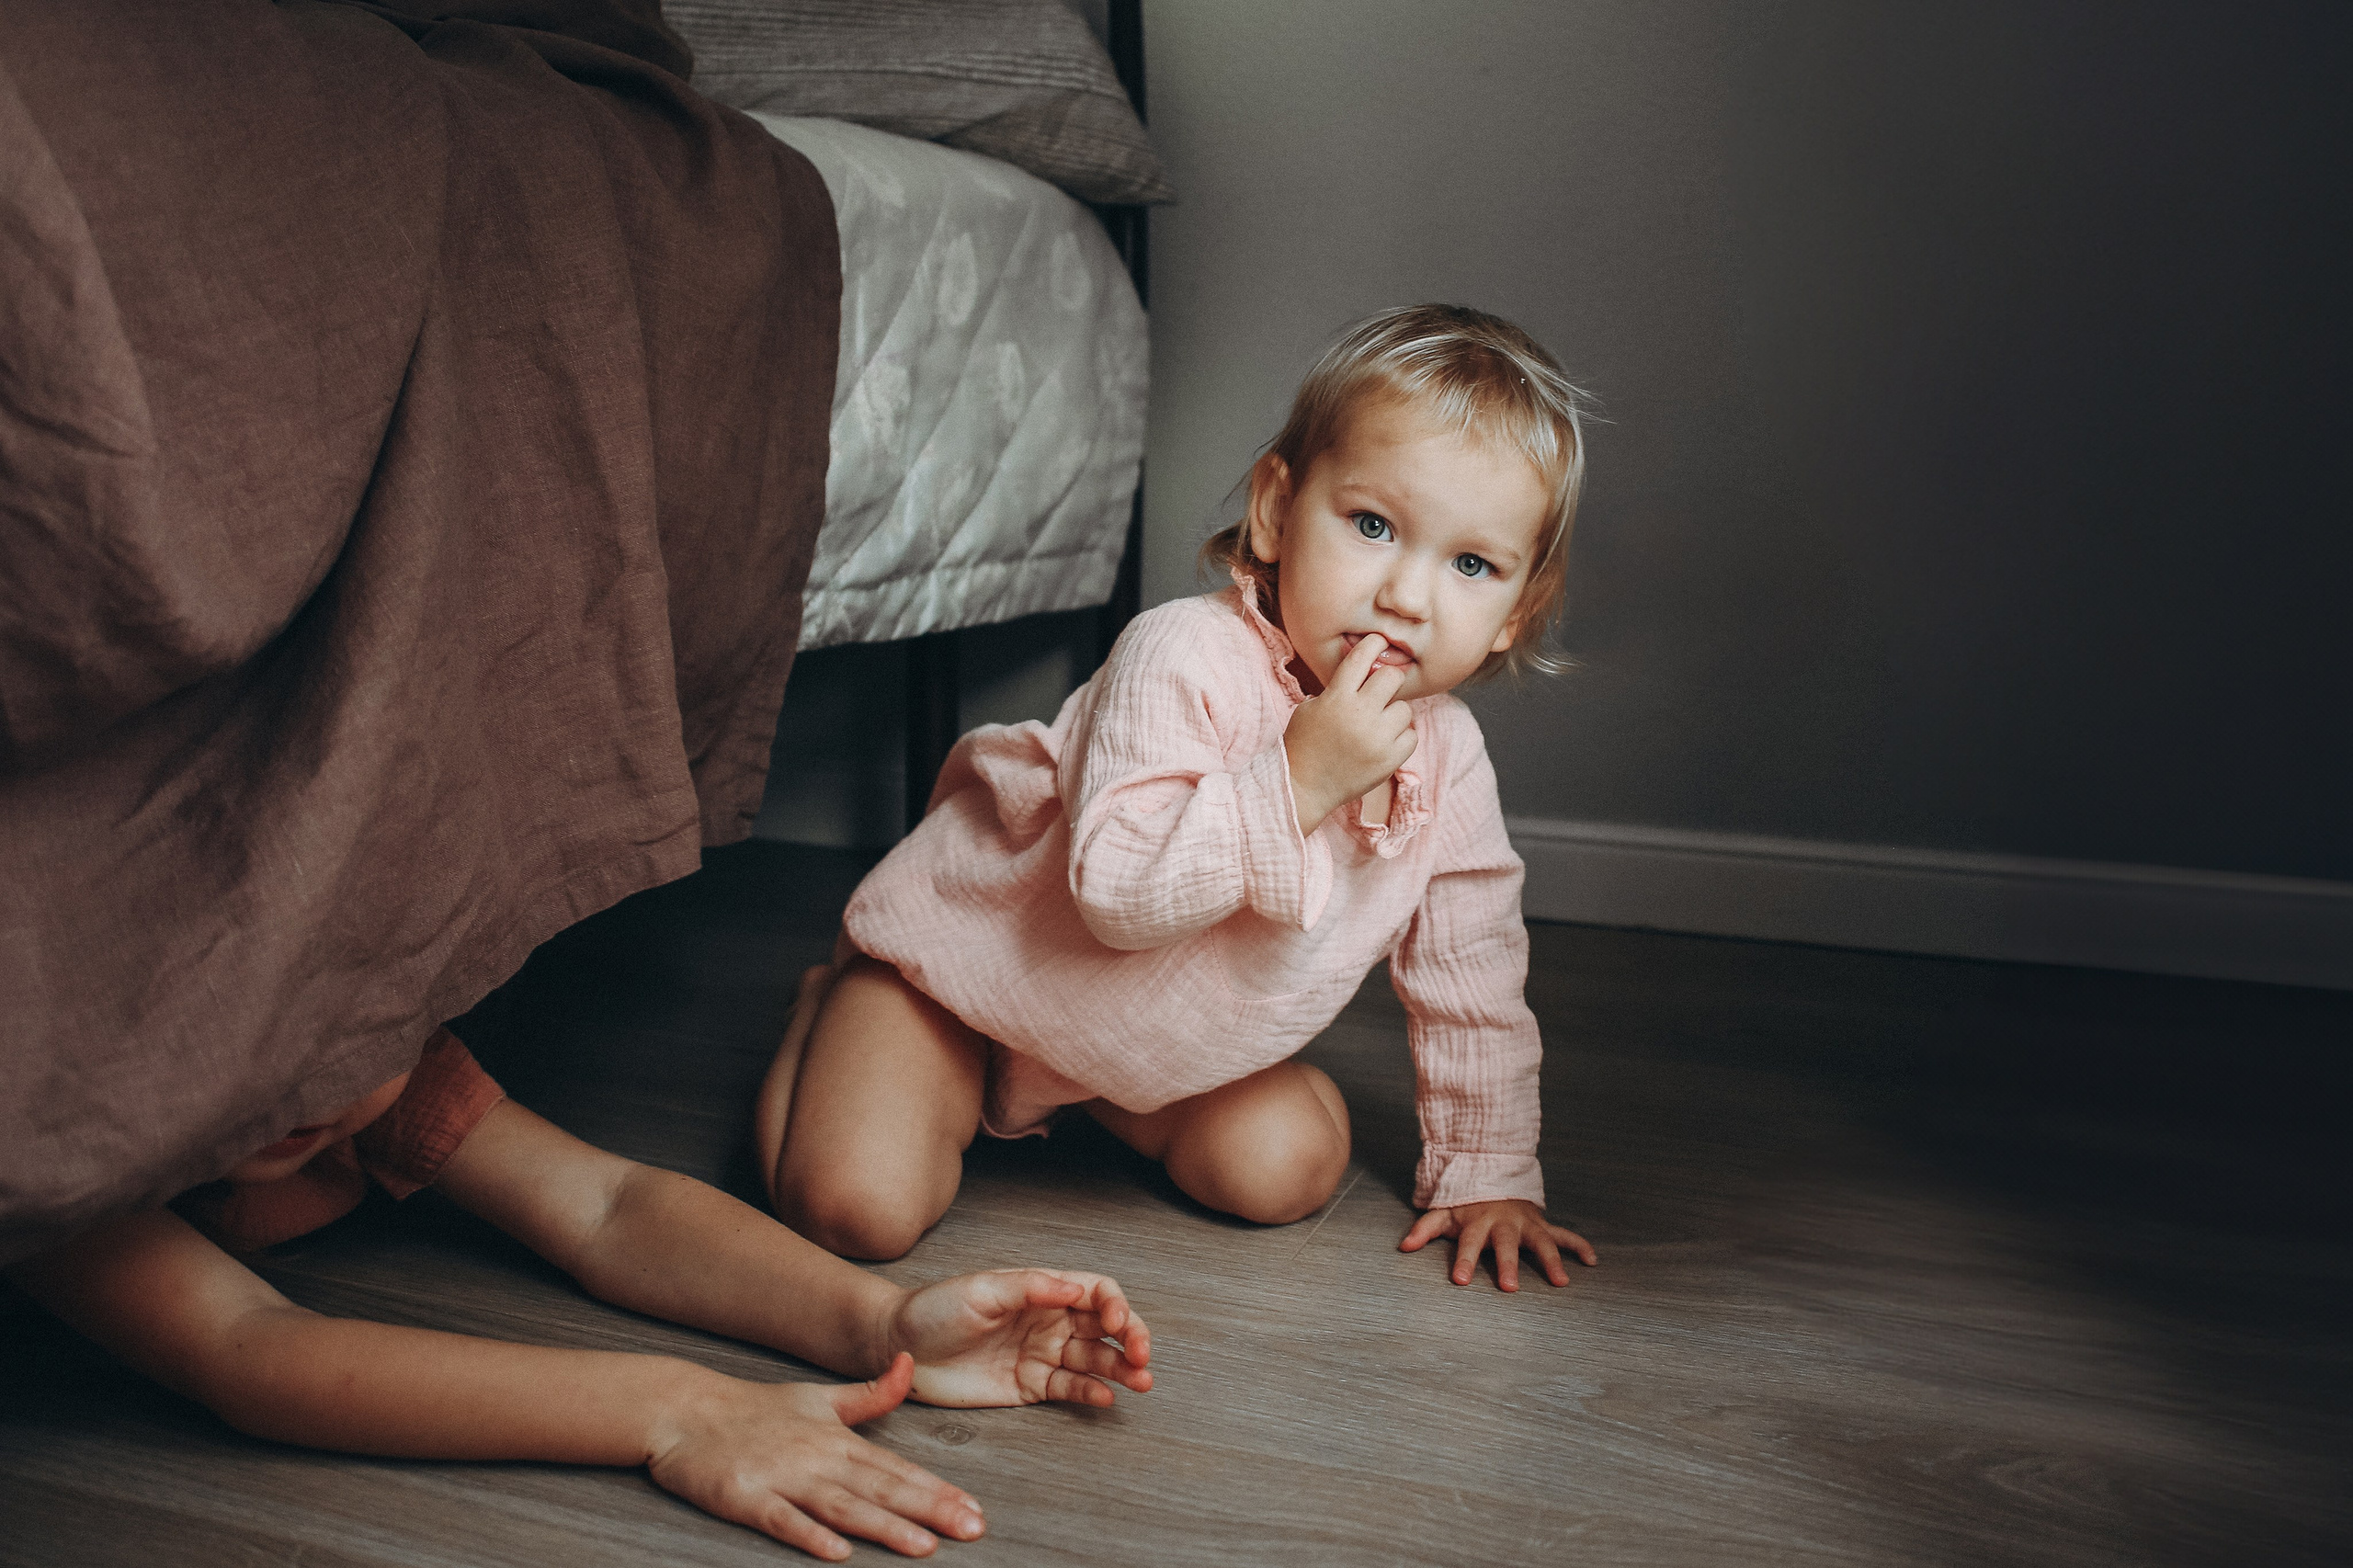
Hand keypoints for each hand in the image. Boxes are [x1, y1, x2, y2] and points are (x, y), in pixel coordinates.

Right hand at [647, 1353, 982, 1559]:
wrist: (686, 1410)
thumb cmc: (755, 1409)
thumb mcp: (819, 1398)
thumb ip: (870, 1395)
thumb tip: (910, 1365)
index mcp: (838, 1439)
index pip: (898, 1469)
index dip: (938, 1489)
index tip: (974, 1508)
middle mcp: (818, 1458)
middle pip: (882, 1489)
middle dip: (930, 1510)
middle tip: (971, 1529)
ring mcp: (783, 1478)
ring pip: (842, 1506)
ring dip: (884, 1527)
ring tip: (923, 1546)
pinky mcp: (746, 1498)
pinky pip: (783, 1520)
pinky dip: (810, 1535)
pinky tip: (836, 1552)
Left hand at [883, 1269, 1152, 1408]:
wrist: (900, 1349)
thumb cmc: (936, 1309)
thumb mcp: (981, 1289)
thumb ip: (1030, 1288)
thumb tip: (1076, 1289)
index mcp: (1042, 1290)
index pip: (1096, 1292)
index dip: (1115, 1304)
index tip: (1117, 1320)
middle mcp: (1050, 1320)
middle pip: (1105, 1327)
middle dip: (1131, 1338)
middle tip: (1142, 1355)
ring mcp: (1042, 1354)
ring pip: (1095, 1360)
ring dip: (1121, 1369)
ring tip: (1141, 1381)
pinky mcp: (1030, 1386)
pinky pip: (1070, 1388)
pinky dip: (1091, 1392)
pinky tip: (1106, 1396)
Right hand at [1284, 632, 1416, 832]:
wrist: (1303, 787)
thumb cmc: (1304, 743)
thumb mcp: (1311, 707)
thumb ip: (1338, 688)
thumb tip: (1366, 670)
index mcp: (1336, 698)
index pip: (1361, 658)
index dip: (1373, 644)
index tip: (1378, 643)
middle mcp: (1359, 715)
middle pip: (1392, 677)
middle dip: (1387, 681)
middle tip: (1381, 691)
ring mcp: (1376, 739)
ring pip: (1405, 709)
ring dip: (1394, 713)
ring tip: (1378, 725)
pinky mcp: (1389, 760)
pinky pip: (1411, 736)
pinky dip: (1401, 737)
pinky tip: (1384, 742)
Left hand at [1399, 1200, 1597, 1290]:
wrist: (1493, 1174)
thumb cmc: (1466, 1200)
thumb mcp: (1443, 1211)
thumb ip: (1425, 1228)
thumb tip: (1404, 1247)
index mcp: (1478, 1223)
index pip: (1469, 1244)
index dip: (1465, 1261)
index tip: (1460, 1280)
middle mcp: (1504, 1224)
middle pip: (1506, 1245)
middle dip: (1508, 1265)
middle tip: (1510, 1288)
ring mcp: (1527, 1225)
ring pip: (1542, 1242)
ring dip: (1552, 1260)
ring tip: (1561, 1282)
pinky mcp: (1542, 1225)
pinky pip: (1564, 1235)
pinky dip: (1579, 1246)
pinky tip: (1592, 1261)